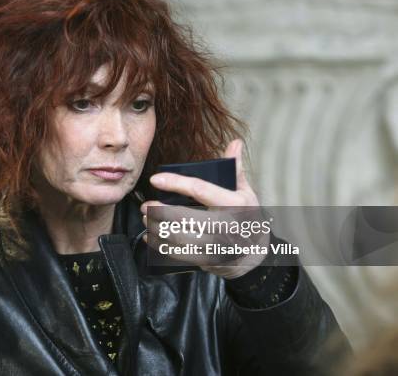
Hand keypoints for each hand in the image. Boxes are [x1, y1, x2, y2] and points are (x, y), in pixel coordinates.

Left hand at [140, 139, 268, 278]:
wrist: (256, 256)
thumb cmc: (247, 218)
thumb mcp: (246, 193)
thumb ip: (235, 169)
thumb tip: (234, 142)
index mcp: (233, 204)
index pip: (199, 189)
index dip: (175, 183)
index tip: (155, 179)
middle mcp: (224, 225)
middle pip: (184, 216)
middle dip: (159, 211)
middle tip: (146, 205)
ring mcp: (215, 245)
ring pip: (178, 236)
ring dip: (157, 228)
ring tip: (146, 219)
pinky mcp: (207, 260)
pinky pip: (178, 254)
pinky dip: (160, 246)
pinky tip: (150, 237)